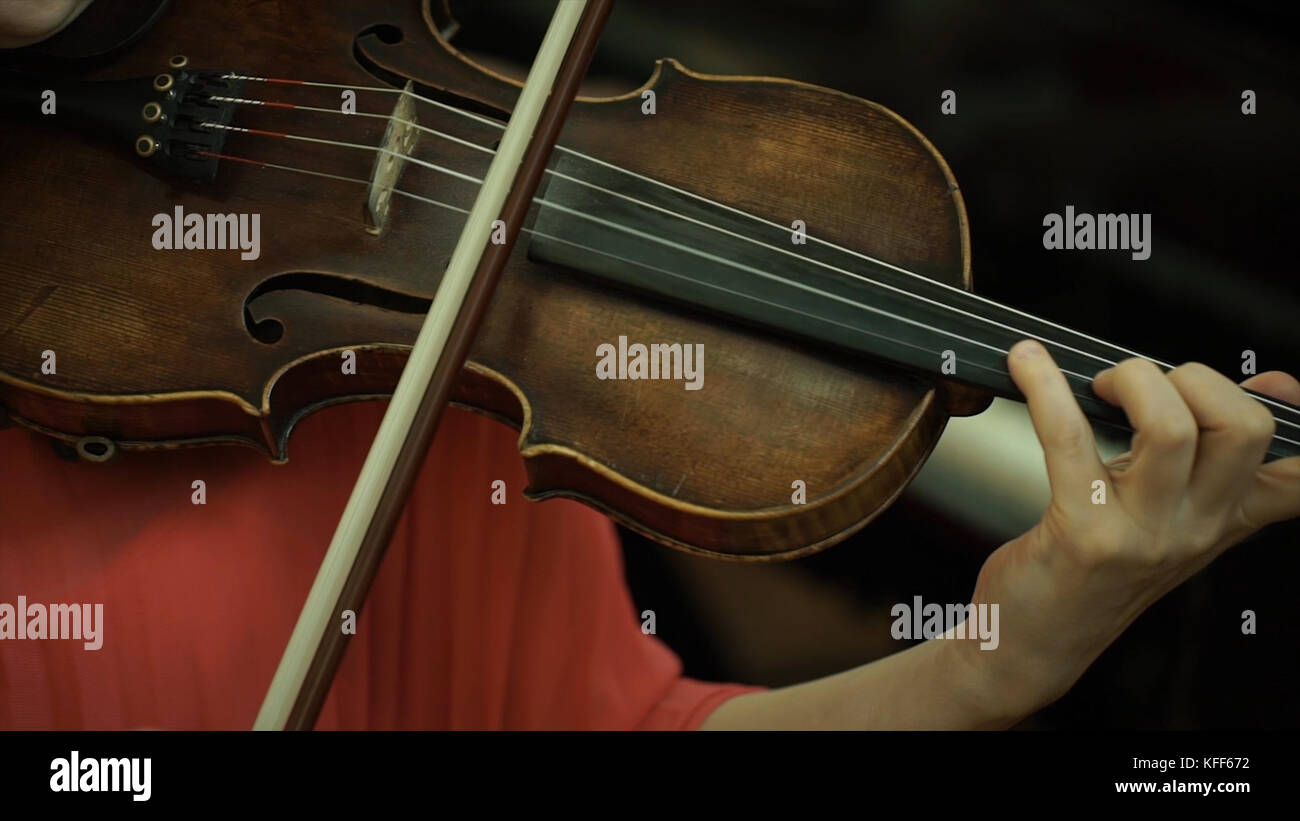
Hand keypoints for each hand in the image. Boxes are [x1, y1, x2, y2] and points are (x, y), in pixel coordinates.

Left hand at [963, 340, 1299, 715]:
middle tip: (1140, 385)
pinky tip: (1028, 367)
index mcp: (1221, 521)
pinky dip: (1046, 390)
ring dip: (1134, 380)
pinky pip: (1071, 441)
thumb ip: (1202, 463)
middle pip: (1243, 428)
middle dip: (1196, 378)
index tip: (1277, 386)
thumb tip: (1255, 389)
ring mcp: (1143, 534)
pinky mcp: (1084, 534)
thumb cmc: (1090, 574)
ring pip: (1172, 429)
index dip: (1295, 419)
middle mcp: (1194, 528)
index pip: (1295, 479)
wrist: (1033, 643)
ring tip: (1098, 385)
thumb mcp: (1164, 521)